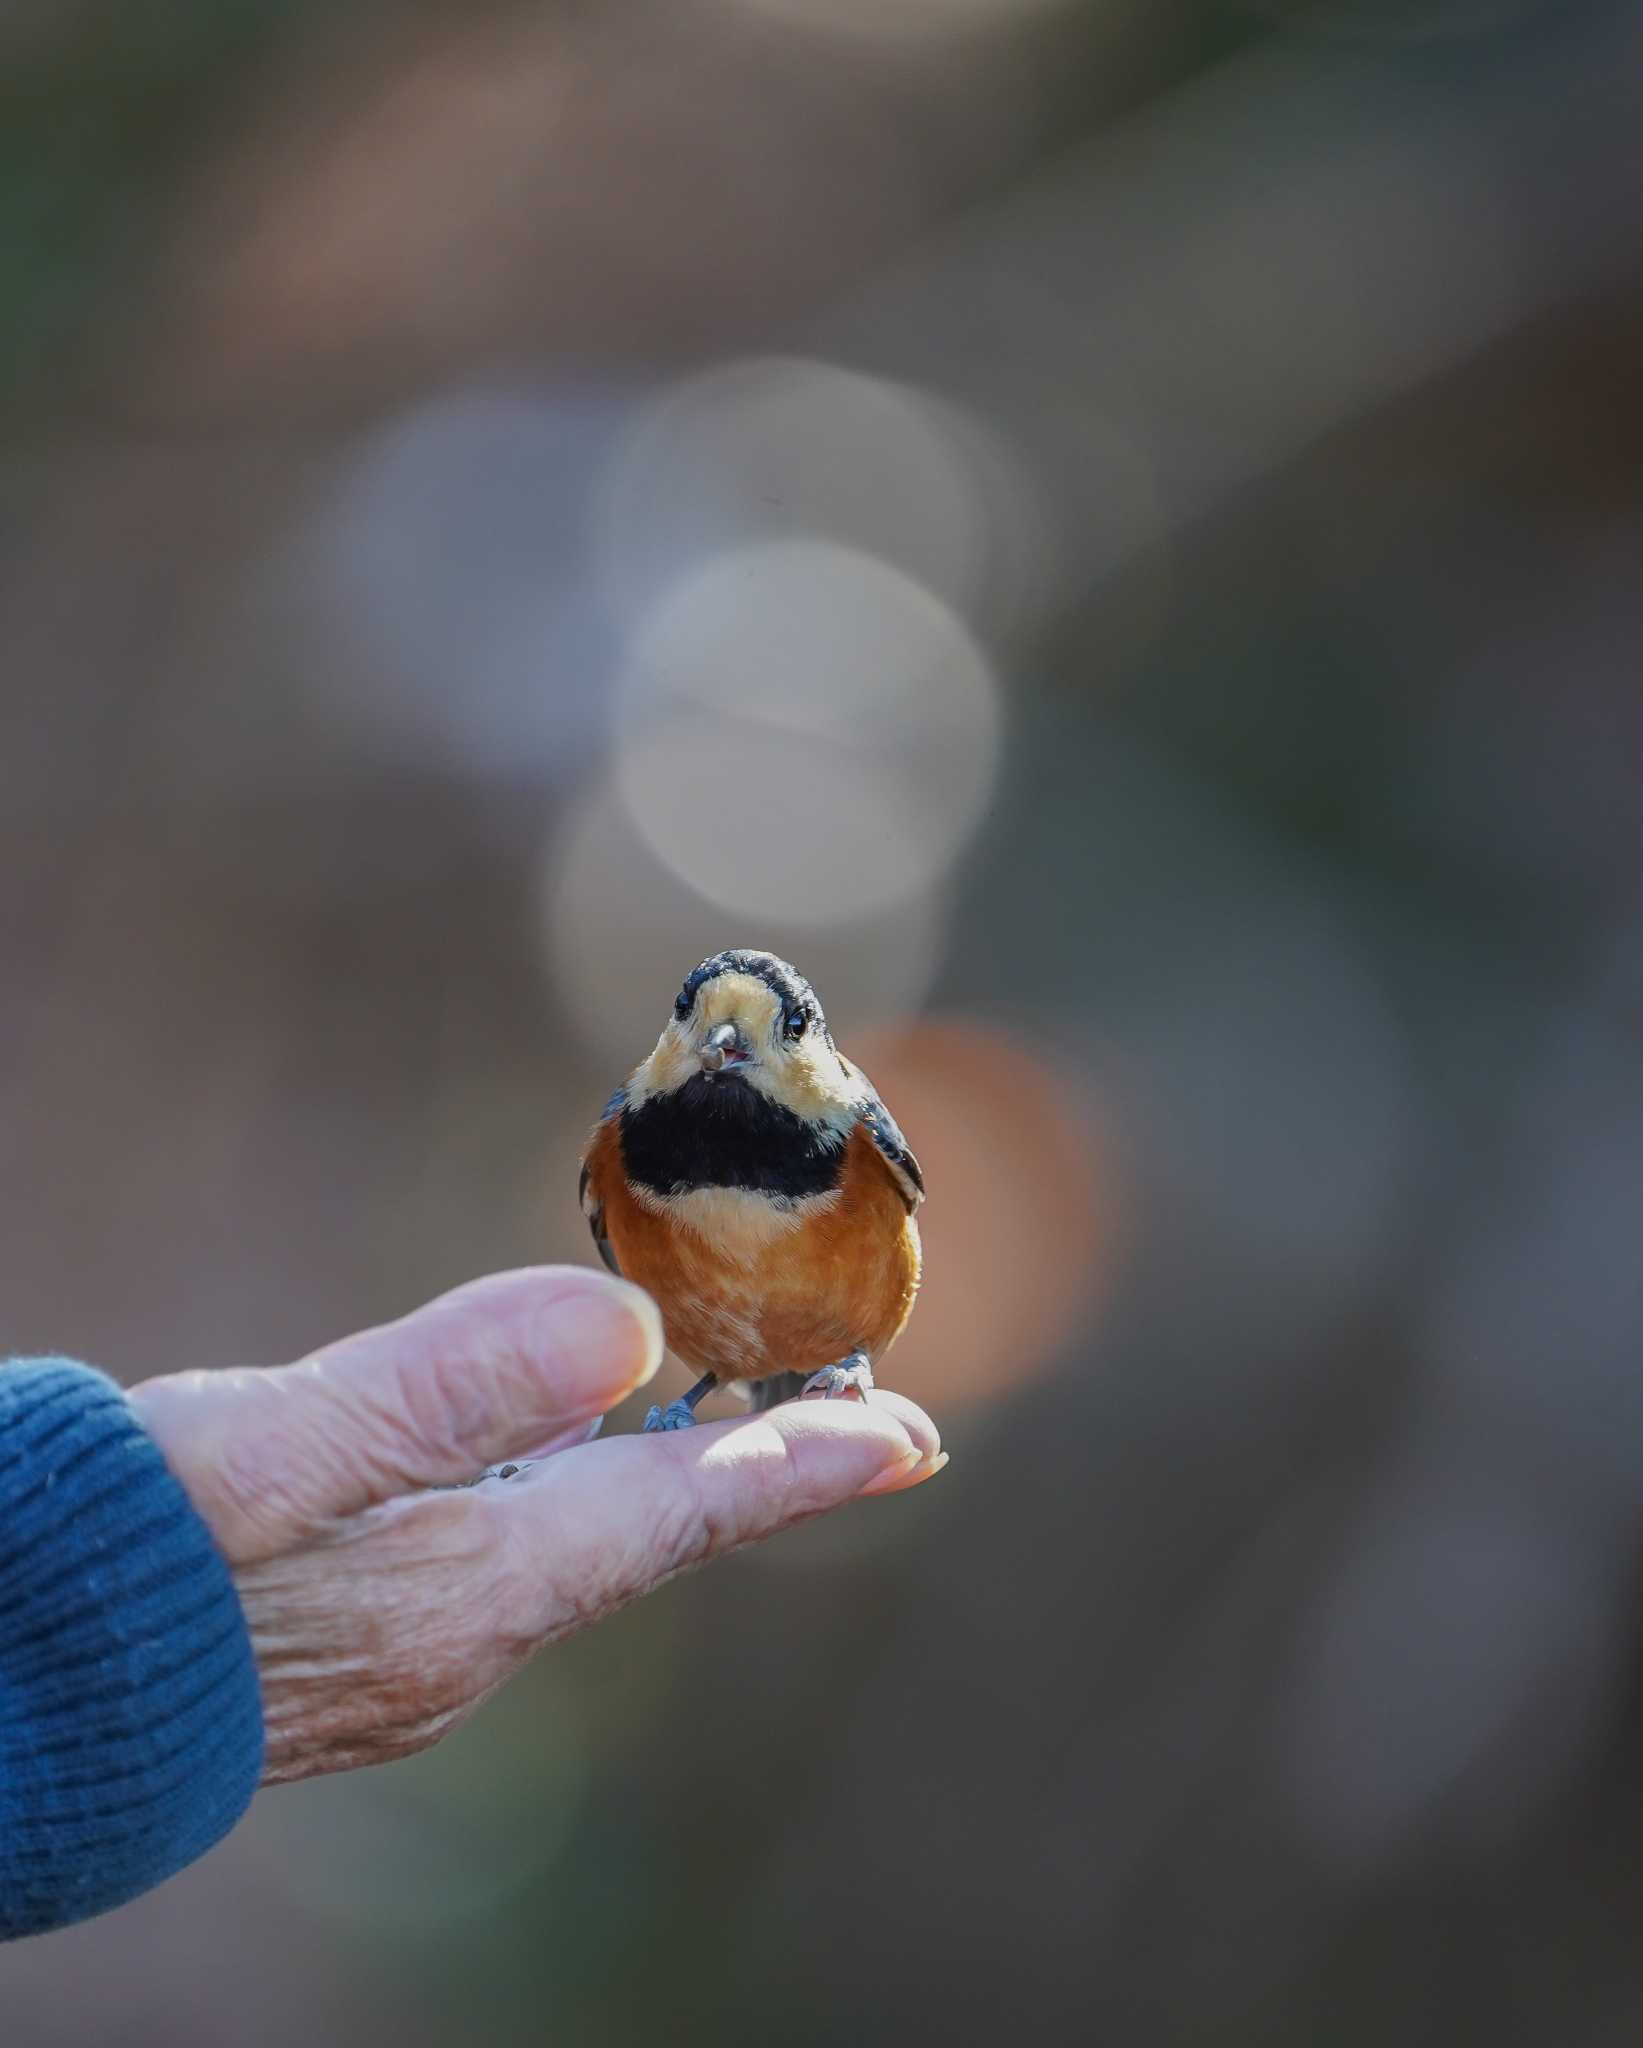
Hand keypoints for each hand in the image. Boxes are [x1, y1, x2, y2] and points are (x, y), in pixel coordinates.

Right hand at [128, 1269, 944, 1783]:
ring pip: (580, 1542)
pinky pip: (506, 1552)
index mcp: (470, 1585)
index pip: (679, 1508)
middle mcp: (460, 1630)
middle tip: (859, 1421)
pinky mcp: (344, 1640)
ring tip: (732, 1422)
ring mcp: (404, 1648)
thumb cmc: (112, 1563)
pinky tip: (554, 1462)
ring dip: (669, 1477)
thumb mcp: (277, 1455)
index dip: (803, 1464)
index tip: (915, 1434)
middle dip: (757, 1466)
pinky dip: (568, 1491)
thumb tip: (627, 1329)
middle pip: (649, 1529)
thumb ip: (447, 1391)